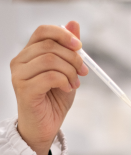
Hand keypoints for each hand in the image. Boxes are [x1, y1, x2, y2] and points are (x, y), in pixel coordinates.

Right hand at [10, 21, 88, 154]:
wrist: (46, 126)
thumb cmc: (54, 100)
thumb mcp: (67, 73)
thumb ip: (69, 51)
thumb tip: (74, 24)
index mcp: (30, 54)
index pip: (43, 31)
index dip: (64, 35)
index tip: (80, 47)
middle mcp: (20, 61)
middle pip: (50, 45)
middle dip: (73, 58)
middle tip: (83, 72)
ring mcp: (20, 75)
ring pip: (50, 60)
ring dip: (70, 72)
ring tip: (74, 84)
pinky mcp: (24, 89)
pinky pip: (50, 76)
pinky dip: (65, 81)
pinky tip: (67, 89)